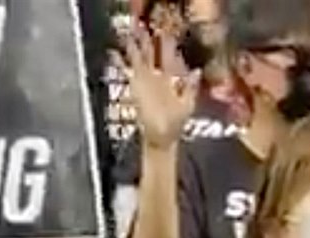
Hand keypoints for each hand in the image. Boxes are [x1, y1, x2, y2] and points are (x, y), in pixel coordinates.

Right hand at [119, 26, 200, 149]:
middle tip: (147, 27)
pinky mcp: (135, 87)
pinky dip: (119, 61)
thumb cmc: (177, 123)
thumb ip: (191, 87)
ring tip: (131, 32)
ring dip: (135, 46)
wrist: (161, 137)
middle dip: (150, 41)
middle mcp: (159, 77)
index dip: (170, 47)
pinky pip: (127, 71)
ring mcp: (146, 81)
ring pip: (140, 58)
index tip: (168, 35)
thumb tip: (196, 70)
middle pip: (154, 54)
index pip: (171, 58)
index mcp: (174, 79)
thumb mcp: (188, 104)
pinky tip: (113, 52)